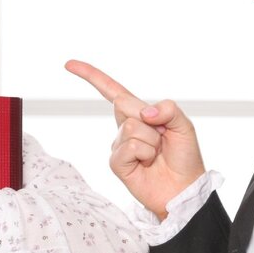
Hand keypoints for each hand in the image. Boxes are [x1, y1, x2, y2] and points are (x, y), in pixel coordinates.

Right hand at [64, 60, 205, 218]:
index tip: (69, 64)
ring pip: (130, 127)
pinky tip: (147, 163)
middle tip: (161, 137)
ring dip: (151, 140)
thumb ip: (168, 109)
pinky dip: (144, 153)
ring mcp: (118, 144)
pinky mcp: (116, 162)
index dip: (91, 76)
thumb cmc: (184, 156)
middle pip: (123, 103)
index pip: (112, 91)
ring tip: (156, 154)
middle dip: (147, 117)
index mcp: (139, 113)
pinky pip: (129, 147)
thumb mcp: (184, 125)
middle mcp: (125, 126)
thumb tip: (144, 113)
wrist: (184, 188)